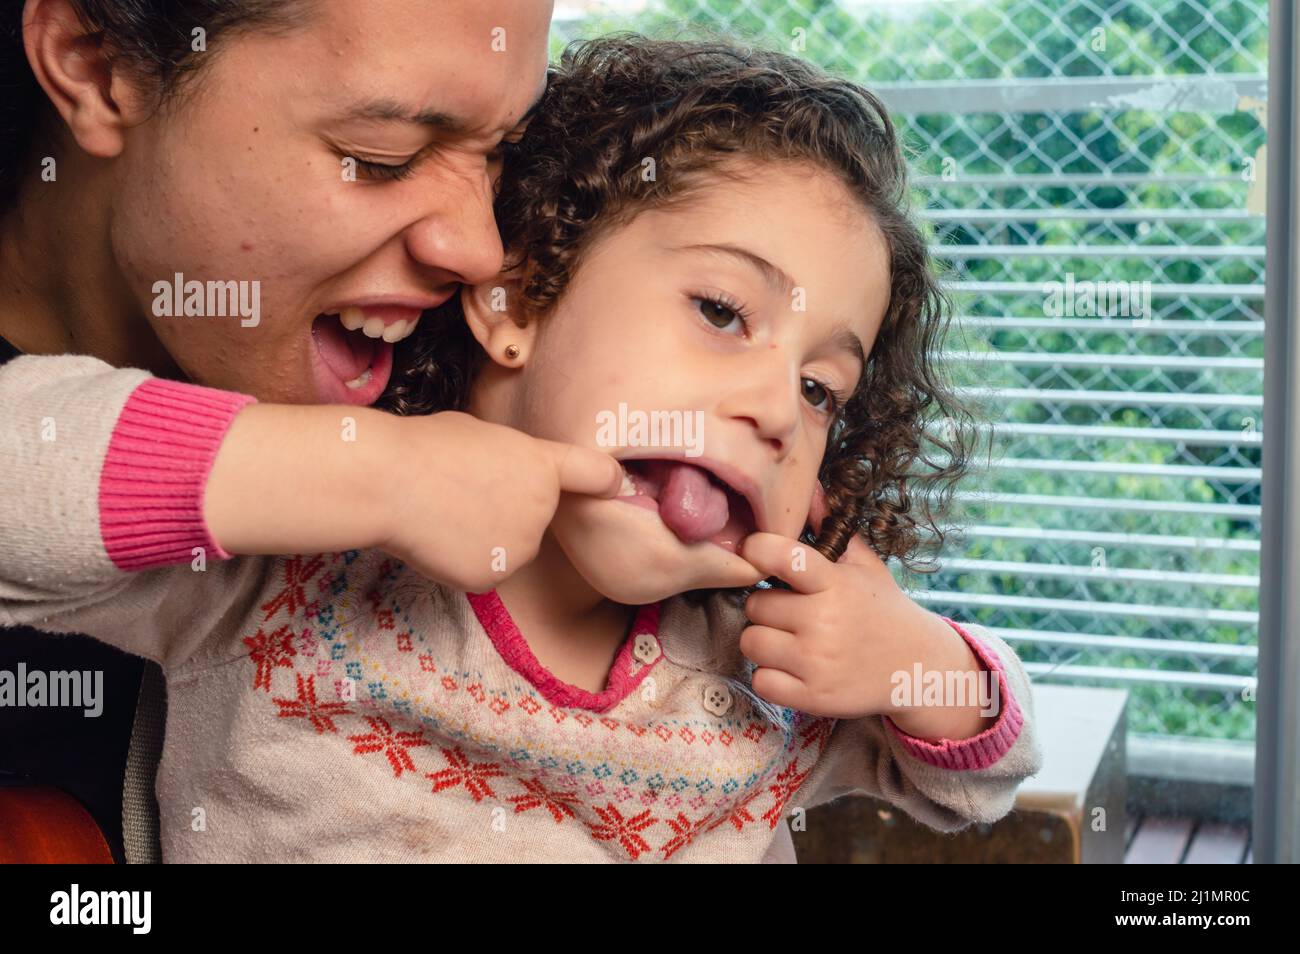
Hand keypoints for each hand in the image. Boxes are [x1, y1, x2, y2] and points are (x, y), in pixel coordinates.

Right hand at [207, 405, 622, 591]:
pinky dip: (466, 561)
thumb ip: (512, 460)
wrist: (388, 481)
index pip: (595, 474)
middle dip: (512, 509)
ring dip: (488, 537)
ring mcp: (520, 547)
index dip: (606, 480)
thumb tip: (510, 477)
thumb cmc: (426, 446)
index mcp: (542, 465)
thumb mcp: (482, 435)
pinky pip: (486, 571)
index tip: (615, 485)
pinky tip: (439, 538)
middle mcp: (543, 509)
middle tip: (465, 491)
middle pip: (538, 516)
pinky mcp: (493, 578)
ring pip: (511, 547)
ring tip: (446, 512)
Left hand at [736, 482, 946, 719]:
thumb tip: (807, 486)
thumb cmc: (881, 609)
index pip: (782, 556)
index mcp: (835, 583)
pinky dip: (771, 676)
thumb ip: (831, 528)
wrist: (918, 667)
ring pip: (751, 641)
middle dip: (768, 606)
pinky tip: (793, 667)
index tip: (755, 551)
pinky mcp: (812, 697)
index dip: (758, 549)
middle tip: (792, 611)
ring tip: (791, 639)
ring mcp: (817, 662)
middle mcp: (824, 622)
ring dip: (765, 640)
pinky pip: (761, 680)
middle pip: (756, 605)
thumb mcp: (864, 565)